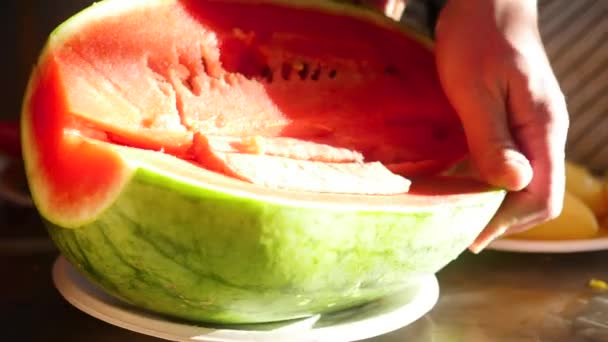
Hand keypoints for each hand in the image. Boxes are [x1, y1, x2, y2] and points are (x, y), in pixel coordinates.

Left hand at [434, 0, 568, 251]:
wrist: (487, 3)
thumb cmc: (477, 39)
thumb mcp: (476, 90)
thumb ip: (493, 138)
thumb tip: (512, 186)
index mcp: (542, 128)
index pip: (542, 195)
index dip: (507, 222)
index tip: (471, 236)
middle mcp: (544, 133)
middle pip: (536, 195)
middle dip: (502, 218)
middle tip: (460, 232)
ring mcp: (532, 127)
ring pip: (522, 181)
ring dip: (493, 203)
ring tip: (458, 217)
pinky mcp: (515, 121)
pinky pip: (509, 162)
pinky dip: (487, 181)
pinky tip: (460, 186)